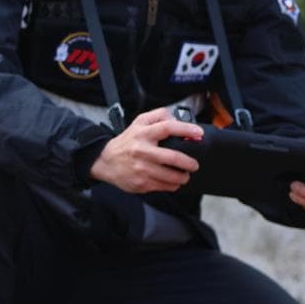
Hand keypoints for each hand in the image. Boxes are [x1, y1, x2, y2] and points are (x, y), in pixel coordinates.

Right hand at [88, 108, 202, 193]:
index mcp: (143, 133)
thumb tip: (179, 121)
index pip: (168, 128)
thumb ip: (160, 117)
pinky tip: (173, 181)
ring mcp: (142, 169)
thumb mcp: (140, 122)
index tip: (198, 134)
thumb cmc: (128, 141)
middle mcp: (142, 151)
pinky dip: (173, 184)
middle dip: (189, 162)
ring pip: (171, 176)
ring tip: (185, 174)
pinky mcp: (141, 183)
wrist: (106, 161)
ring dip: (183, 176)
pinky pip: (164, 186)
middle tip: (194, 164)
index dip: (186, 130)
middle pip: (173, 157)